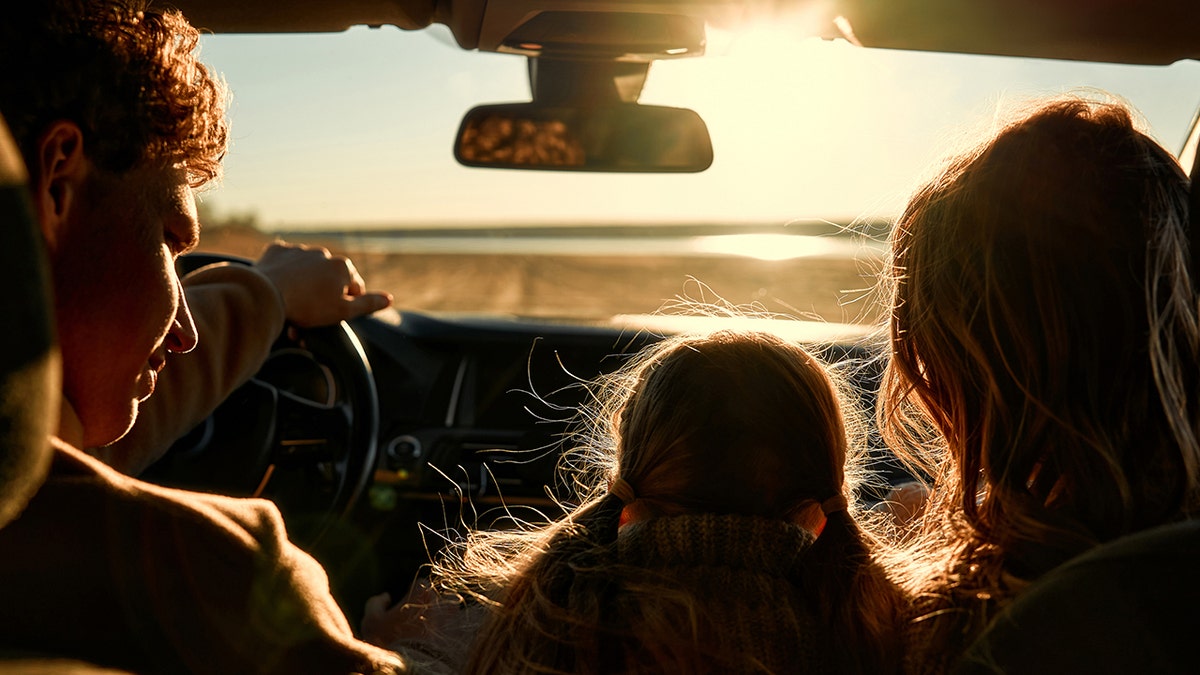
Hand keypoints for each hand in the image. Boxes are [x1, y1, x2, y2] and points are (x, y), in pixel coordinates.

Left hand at [254, 242, 391, 327]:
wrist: (266, 295)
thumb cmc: (307, 306)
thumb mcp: (343, 312)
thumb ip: (368, 304)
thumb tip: (389, 299)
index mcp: (342, 267)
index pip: (354, 287)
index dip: (346, 304)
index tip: (332, 316)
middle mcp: (323, 253)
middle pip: (330, 278)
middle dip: (324, 293)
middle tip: (311, 314)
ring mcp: (299, 250)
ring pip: (307, 269)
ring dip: (305, 283)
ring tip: (293, 304)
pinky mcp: (277, 251)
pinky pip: (284, 261)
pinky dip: (284, 272)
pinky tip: (279, 286)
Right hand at [361, 578, 477, 648]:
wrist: (411, 669)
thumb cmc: (390, 642)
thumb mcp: (371, 621)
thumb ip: (376, 603)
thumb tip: (386, 597)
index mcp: (423, 591)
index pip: (422, 584)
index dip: (413, 594)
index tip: (408, 606)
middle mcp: (443, 600)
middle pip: (442, 596)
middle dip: (435, 605)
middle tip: (423, 620)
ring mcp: (456, 618)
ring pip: (454, 613)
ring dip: (447, 619)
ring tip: (434, 633)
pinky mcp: (463, 634)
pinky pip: (460, 629)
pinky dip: (453, 633)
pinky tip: (441, 643)